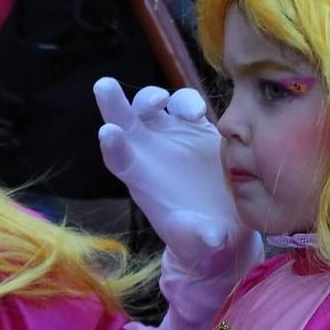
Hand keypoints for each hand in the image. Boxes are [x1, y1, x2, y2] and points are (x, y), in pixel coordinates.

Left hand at [95, 78, 253, 275]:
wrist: (226, 221)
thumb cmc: (204, 238)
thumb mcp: (202, 242)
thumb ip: (204, 237)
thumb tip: (213, 238)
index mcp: (141, 180)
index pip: (119, 159)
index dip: (112, 146)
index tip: (107, 132)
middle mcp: (150, 153)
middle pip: (124, 121)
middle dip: (112, 103)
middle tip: (104, 86)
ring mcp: (172, 136)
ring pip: (153, 105)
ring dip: (152, 96)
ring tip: (162, 102)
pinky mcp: (197, 128)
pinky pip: (186, 104)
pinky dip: (188, 101)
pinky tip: (197, 112)